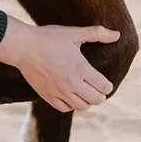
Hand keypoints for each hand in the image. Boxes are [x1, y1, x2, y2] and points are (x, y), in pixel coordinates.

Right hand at [0, 16, 118, 111]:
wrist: (23, 47)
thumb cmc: (49, 38)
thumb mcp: (74, 33)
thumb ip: (97, 34)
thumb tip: (117, 35)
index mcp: (81, 69)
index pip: (103, 86)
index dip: (108, 86)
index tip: (105, 83)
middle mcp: (72, 84)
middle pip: (96, 100)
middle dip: (101, 96)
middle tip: (99, 90)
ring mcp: (60, 92)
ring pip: (81, 106)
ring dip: (87, 102)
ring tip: (86, 95)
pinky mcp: (48, 96)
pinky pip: (64, 108)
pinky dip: (71, 105)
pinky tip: (71, 98)